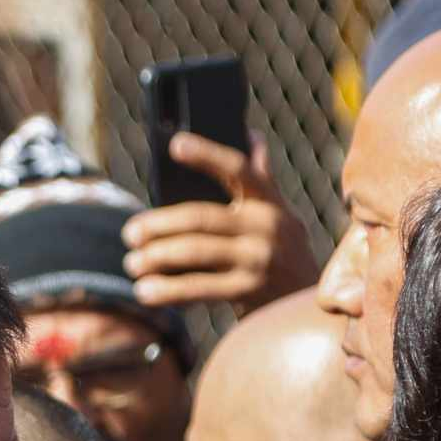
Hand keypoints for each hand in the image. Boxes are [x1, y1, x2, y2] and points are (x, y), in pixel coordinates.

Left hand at [121, 132, 316, 314]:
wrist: (311, 305)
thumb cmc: (284, 253)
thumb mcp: (281, 215)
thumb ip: (262, 181)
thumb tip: (250, 135)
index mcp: (270, 202)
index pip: (238, 170)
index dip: (207, 155)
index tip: (175, 144)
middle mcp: (267, 227)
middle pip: (201, 217)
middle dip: (159, 225)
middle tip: (130, 233)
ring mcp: (259, 259)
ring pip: (196, 251)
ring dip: (157, 257)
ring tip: (133, 263)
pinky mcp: (249, 291)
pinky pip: (200, 288)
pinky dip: (168, 290)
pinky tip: (145, 291)